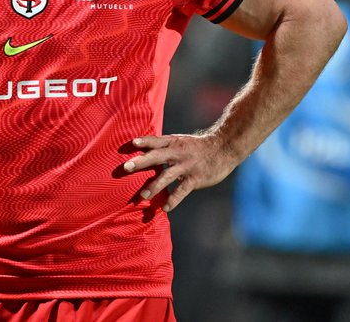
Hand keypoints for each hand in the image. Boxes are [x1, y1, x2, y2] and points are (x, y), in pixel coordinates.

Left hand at [121, 133, 235, 211]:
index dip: (145, 141)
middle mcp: (177, 153)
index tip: (133, 143)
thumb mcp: (181, 141)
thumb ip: (164, 147)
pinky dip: (173, 199)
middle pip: (157, 156)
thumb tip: (144, 151)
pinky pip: (182, 190)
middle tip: (126, 167)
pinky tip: (165, 208)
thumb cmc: (198, 146)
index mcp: (173, 142)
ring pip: (167, 175)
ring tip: (143, 195)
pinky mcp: (195, 178)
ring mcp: (186, 166)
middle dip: (141, 162)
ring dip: (154, 186)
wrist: (223, 148)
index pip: (156, 141)